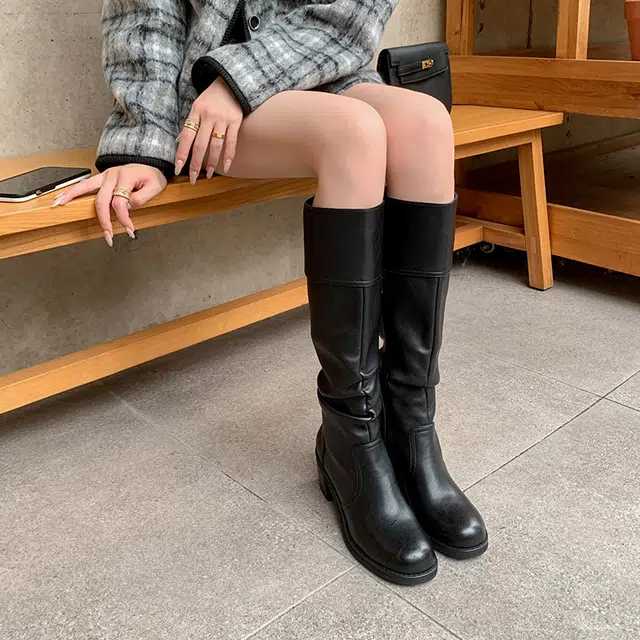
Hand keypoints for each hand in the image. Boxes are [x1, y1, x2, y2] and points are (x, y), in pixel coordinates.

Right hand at [52, 164, 166, 245]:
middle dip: (103, 220)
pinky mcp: (102, 178)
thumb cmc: (153, 175)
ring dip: (72, 196)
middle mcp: (112, 175)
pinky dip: (72, 191)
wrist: (151, 164)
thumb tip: (127, 206)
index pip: (120, 202)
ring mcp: (105, 175)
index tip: (130, 230)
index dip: (124, 218)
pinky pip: (85, 185)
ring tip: (59, 205)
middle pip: (102, 199)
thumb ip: (143, 197)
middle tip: (108, 236)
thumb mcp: (156, 186)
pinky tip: (62, 197)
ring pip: (86, 188)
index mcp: (126, 176)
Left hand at [175, 77, 242, 182]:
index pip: (186, 137)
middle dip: (195, 164)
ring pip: (215, 145)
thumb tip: (179, 143)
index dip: (181, 154)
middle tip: (193, 178)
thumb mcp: (196, 107)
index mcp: (195, 113)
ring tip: (208, 174)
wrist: (230, 83)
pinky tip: (226, 166)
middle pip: (200, 145)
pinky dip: (229, 155)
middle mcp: (208, 117)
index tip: (178, 168)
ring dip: (211, 162)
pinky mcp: (235, 121)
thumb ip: (190, 125)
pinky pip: (232, 141)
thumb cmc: (211, 98)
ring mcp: (222, 119)